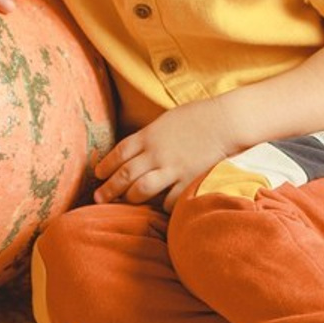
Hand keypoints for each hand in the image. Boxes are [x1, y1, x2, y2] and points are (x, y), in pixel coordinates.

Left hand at [93, 98, 242, 210]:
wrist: (225, 122)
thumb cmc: (198, 116)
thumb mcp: (166, 120)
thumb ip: (149, 136)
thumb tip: (135, 150)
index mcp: (149, 135)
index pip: (119, 152)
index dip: (105, 165)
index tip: (98, 174)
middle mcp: (156, 153)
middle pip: (125, 174)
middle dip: (109, 189)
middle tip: (98, 198)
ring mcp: (172, 168)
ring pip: (141, 190)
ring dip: (130, 199)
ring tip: (125, 203)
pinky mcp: (188, 180)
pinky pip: (169, 200)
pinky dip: (162, 205)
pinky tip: (159, 206)